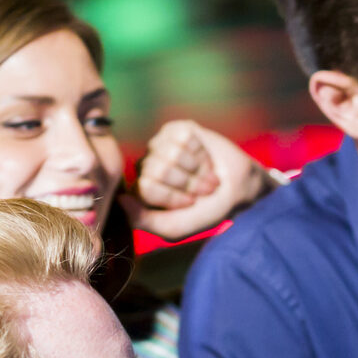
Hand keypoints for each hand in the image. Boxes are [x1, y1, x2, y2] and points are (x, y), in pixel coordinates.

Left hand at [125, 119, 272, 239]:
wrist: (237, 192)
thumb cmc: (204, 212)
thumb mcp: (173, 228)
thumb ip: (143, 221)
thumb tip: (121, 200)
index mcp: (142, 190)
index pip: (147, 187)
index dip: (173, 197)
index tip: (190, 203)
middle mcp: (147, 165)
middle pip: (159, 170)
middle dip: (188, 183)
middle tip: (202, 190)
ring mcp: (161, 145)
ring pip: (172, 153)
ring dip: (196, 169)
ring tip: (205, 176)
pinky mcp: (178, 130)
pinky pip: (186, 138)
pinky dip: (201, 153)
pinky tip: (205, 160)